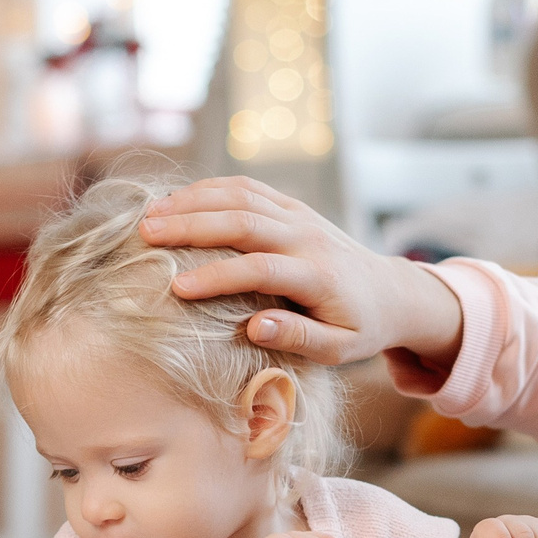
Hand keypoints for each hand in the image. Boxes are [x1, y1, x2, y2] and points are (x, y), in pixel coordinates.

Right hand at [140, 177, 464, 368]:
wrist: (391, 290)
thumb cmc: (360, 328)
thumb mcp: (339, 349)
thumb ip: (300, 338)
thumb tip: (255, 327)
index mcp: (318, 275)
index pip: (260, 270)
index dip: (218, 277)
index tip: (177, 289)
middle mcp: (306, 237)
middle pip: (242, 221)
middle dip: (191, 225)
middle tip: (146, 234)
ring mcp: (298, 215)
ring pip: (240, 197)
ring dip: (192, 201)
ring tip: (149, 214)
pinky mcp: (291, 206)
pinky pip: (246, 188)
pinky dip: (209, 189)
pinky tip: (175, 199)